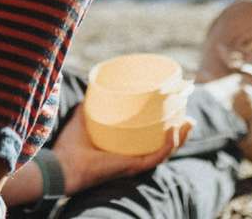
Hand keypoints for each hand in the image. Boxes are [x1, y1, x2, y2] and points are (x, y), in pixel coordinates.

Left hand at [50, 108, 193, 194]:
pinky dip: (168, 145)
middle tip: (189, 117)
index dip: (167, 128)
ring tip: (189, 121)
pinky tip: (174, 130)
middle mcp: (133, 157)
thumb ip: (91, 102)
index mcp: (125, 149)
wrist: (62, 164)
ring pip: (166, 152)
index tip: (176, 111)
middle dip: (181, 133)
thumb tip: (95, 86)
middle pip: (165, 147)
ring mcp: (134, 163)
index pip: (151, 140)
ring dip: (181, 137)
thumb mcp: (84, 116)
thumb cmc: (70, 145)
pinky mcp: (132, 166)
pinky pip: (156, 156)